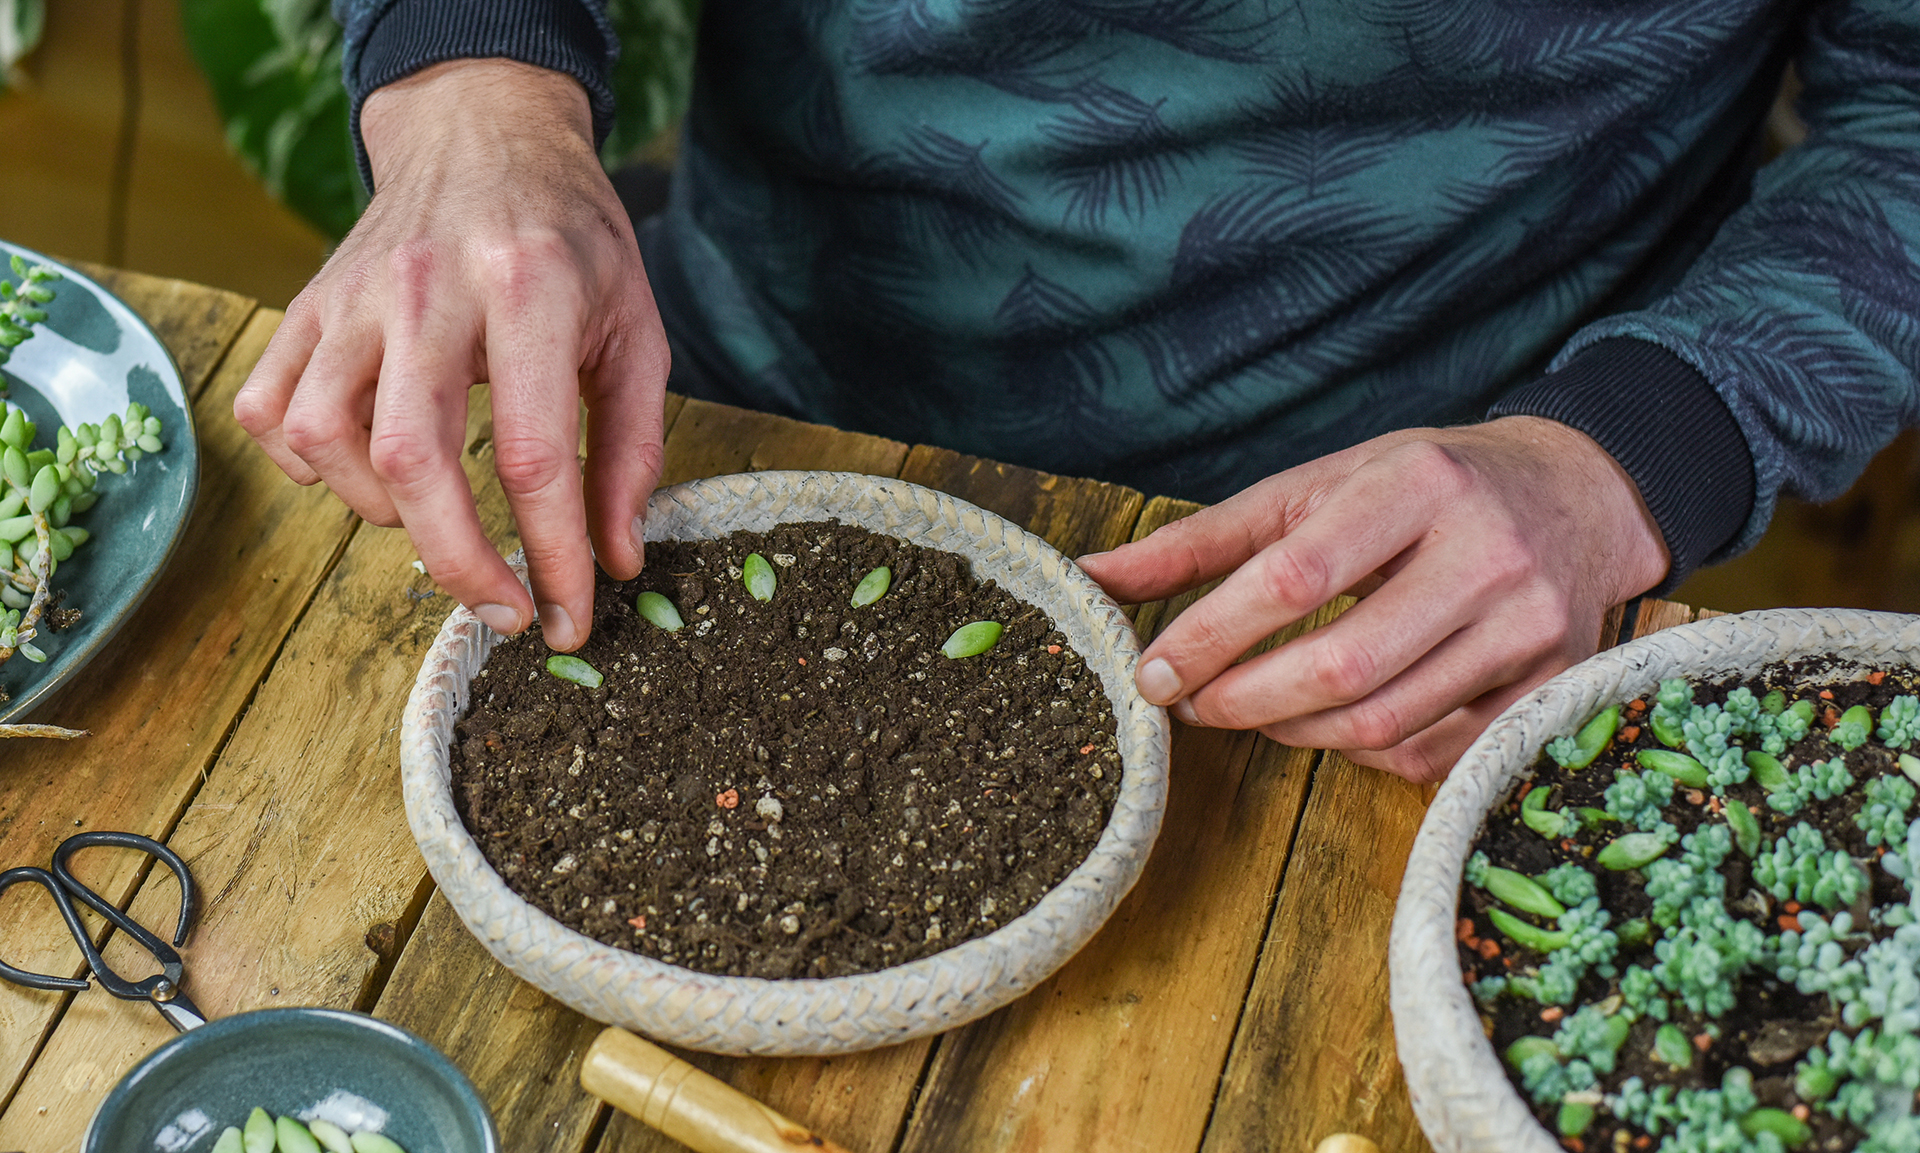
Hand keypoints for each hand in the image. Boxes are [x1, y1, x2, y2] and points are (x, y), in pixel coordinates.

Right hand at [233, 58, 669, 650]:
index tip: (570, 615)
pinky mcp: (306, 305)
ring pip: (326, 439)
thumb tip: (614, 561)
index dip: (553, 553)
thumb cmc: (572, 242)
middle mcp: (428, 291)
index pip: (533, 455)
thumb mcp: (636, 332)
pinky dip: (307, 465)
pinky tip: (364, 470)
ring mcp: (353, 296)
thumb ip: (632, 450)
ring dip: (382, 512)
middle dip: (459, 564)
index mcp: (529, 291)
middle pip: (411, 461)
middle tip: (506, 611)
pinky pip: (268, 409)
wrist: (483, 133)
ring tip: (440, 516)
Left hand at [1077, 418, 1669, 781]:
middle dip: (1243, 701)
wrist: (1576, 496)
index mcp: (1417, 486)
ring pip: (1381, 725)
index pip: (1294, 578)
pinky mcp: (1548, 689)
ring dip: (1291, 732)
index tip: (1151, 673)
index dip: (1209, 637)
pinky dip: (1360, 753)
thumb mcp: (1317, 488)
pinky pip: (1429, 757)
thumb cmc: (1424, 489)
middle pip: (1340, 668)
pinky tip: (1331, 721)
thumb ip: (1203, 539)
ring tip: (1251, 708)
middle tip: (1192, 705)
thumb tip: (1090, 579)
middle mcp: (1486, 556)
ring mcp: (1528, 631)